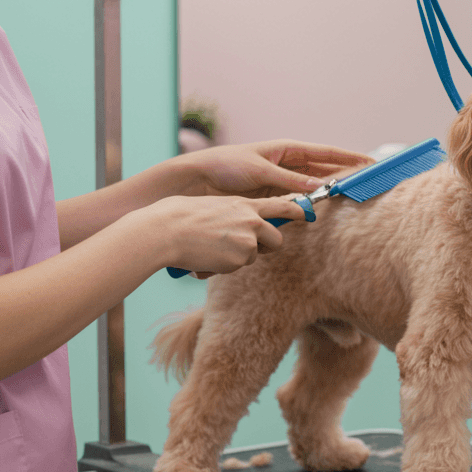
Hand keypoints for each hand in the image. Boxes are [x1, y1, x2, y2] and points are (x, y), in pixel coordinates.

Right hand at [142, 195, 306, 275]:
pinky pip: (237, 267)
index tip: (306, 214)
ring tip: (214, 249)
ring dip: (239, 257)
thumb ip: (232, 214)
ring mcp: (249, 239)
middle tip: (247, 248)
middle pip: (277, 239)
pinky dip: (224, 267)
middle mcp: (252, 220)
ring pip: (254, 256)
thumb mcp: (213, 207)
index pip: (281, 206)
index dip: (295, 211)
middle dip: (266, 247)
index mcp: (245, 204)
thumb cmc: (179, 216)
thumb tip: (239, 227)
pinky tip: (207, 258)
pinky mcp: (241, 257)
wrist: (166, 231)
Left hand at [178, 140, 374, 198]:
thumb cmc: (224, 166)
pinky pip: (298, 199)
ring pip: (313, 186)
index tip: (369, 162)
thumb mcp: (260, 171)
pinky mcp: (272, 196)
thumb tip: (319, 190)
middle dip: (345, 175)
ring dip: (330, 190)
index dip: (348, 157)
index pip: (325, 153)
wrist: (195, 180)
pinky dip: (311, 203)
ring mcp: (281, 181)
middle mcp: (286, 164)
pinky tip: (322, 208)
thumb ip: (291, 182)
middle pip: (323, 170)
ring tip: (351, 195)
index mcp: (286, 149)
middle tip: (367, 182)